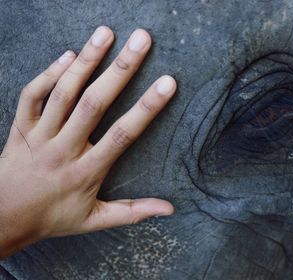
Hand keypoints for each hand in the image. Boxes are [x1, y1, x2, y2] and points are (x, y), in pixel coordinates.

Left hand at [0, 26, 175, 258]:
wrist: (2, 218)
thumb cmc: (52, 217)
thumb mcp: (95, 221)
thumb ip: (133, 212)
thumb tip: (169, 208)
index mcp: (86, 171)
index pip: (122, 135)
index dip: (146, 108)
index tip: (167, 83)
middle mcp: (64, 148)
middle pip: (93, 104)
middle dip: (120, 70)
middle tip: (140, 40)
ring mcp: (40, 135)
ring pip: (64, 93)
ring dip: (86, 61)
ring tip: (106, 33)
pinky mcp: (21, 127)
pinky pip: (32, 95)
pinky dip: (48, 73)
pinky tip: (68, 55)